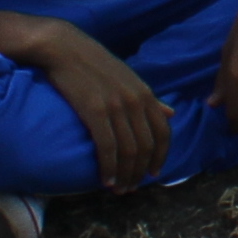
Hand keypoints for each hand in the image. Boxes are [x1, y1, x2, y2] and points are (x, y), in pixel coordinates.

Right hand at [17, 20, 174, 188]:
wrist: (65, 48)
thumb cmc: (96, 64)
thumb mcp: (130, 78)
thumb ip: (151, 99)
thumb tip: (172, 113)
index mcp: (146, 94)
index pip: (164, 133)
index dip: (161, 157)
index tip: (153, 174)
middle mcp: (136, 101)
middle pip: (146, 147)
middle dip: (140, 172)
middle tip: (130, 187)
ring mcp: (116, 106)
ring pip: (128, 151)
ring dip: (124, 175)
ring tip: (118, 189)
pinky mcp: (95, 111)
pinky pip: (107, 147)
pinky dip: (108, 168)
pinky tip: (104, 180)